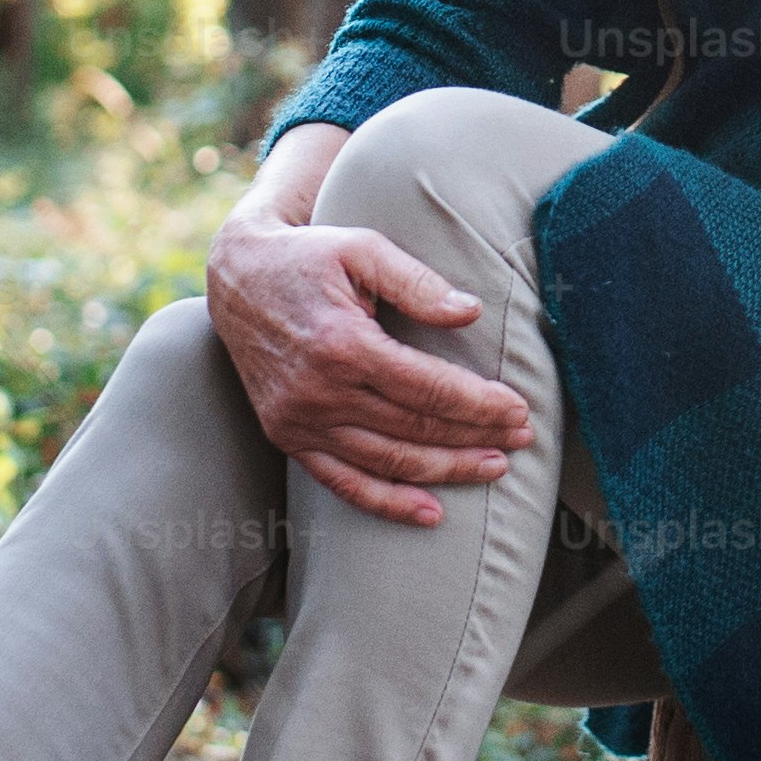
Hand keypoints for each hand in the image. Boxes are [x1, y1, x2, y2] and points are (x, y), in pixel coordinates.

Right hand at [206, 130, 532, 524]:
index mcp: (343, 344)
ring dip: (446, 470)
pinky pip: (342, 482)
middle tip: (523, 438)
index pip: (428, 388)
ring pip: (388, 461)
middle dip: (476, 437)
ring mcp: (300, 421)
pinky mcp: (288, 436)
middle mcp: (319, 391)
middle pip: (415, 428)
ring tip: (495, 468)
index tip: (519, 409)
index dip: (479, 404)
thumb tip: (470, 312)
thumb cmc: (309, 257)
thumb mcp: (362, 249)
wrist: (237, 279)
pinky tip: (431, 511)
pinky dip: (388, 502)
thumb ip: (417, 282)